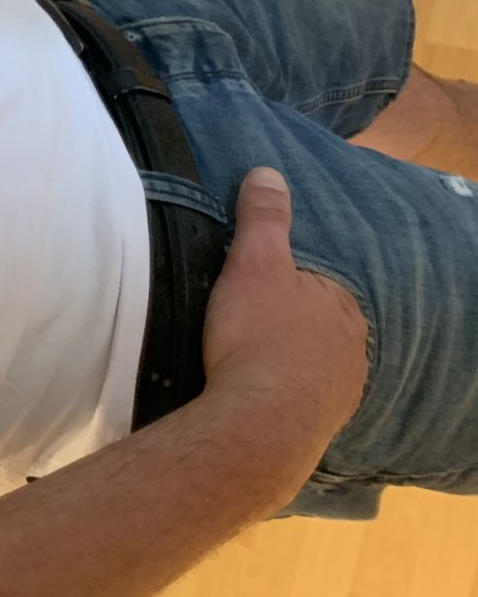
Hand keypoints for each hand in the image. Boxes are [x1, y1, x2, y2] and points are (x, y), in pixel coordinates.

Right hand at [200, 168, 368, 451]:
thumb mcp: (254, 262)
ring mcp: (343, 389)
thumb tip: (268, 173)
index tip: (250, 292)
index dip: (282, 284)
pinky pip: (303, 399)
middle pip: (317, 325)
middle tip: (243, 326)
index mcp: (342, 305)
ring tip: (248, 363)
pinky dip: (284, 394)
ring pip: (314, 364)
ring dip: (288, 363)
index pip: (316, 284)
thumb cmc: (258, 335)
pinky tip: (259, 395)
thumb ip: (263, 218)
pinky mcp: (324, 424)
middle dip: (288, 324)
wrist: (258, 420)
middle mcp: (354, 347)